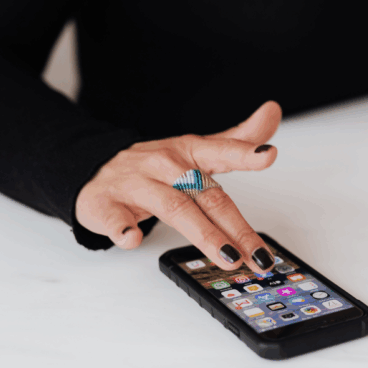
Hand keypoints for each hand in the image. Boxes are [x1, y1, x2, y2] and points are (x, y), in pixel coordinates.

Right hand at [75, 101, 282, 273]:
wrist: (94, 168)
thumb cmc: (155, 166)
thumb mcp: (197, 149)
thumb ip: (238, 139)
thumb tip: (273, 112)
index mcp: (189, 152)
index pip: (221, 151)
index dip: (245, 153)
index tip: (268, 154)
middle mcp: (165, 166)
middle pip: (206, 196)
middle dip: (236, 227)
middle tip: (259, 254)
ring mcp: (135, 184)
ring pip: (174, 208)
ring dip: (203, 234)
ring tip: (228, 256)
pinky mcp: (105, 204)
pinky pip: (114, 217)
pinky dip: (122, 229)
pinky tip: (132, 239)